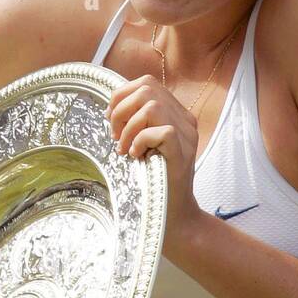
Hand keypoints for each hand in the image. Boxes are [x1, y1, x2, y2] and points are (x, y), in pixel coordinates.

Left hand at [105, 75, 202, 251]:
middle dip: (121, 110)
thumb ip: (136, 124)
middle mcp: (185, 120)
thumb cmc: (154, 180)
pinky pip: (161, 131)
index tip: (110, 120)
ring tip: (124, 149)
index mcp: (176, 114)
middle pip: (148, 89)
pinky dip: (141, 141)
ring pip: (153, 108)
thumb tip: (110, 109)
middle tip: (115, 136)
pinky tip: (137, 156)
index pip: (147, 84)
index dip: (121, 96)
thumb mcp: (144, 145)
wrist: (174, 213)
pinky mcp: (183, 153)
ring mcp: (187, 136)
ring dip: (129, 128)